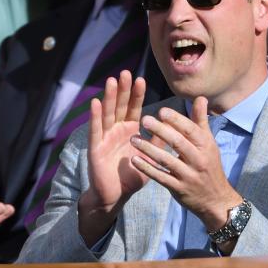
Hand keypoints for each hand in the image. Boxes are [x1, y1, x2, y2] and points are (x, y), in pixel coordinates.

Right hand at [77, 72, 148, 242]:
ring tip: (112, 81)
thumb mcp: (150, 157)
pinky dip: (95, 117)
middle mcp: (116, 131)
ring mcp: (104, 138)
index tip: (141, 78)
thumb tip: (172, 125)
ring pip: (107, 114)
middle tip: (125, 72)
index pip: (134, 109)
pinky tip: (95, 103)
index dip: (137, 94)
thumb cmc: (131, 176)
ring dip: (109, 97)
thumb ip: (158, 141)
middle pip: (120, 106)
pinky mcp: (95, 148)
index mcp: (129, 131)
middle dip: (123, 90)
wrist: (115, 196)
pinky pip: (95, 130)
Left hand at [130, 96, 241, 230]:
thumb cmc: (209, 166)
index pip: (190, 130)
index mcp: (205, 145)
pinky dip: (147, 168)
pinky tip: (134, 160)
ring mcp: (188, 175)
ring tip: (134, 139)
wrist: (216, 200)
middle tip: (144, 120)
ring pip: (167, 160)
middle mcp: (198, 160)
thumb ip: (200, 121)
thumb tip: (200, 98)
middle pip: (178, 143)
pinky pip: (160, 177)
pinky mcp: (178, 188)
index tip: (161, 111)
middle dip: (161, 130)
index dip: (176, 120)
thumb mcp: (208, 143)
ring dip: (149, 149)